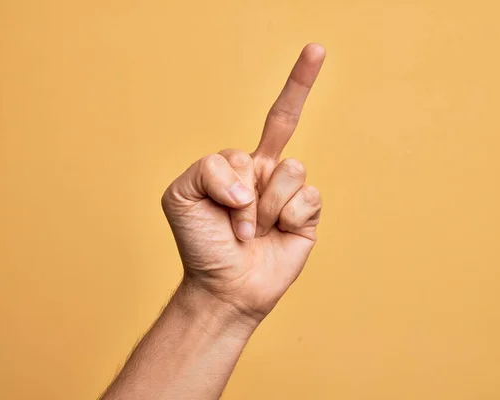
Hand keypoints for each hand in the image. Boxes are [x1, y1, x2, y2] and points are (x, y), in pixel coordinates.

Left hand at [161, 44, 325, 323]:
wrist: (223, 286)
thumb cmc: (200, 242)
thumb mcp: (181, 197)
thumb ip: (207, 170)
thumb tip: (252, 184)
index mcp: (244, 161)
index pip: (275, 118)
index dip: (297, 85)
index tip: (319, 50)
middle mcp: (271, 171)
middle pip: (285, 131)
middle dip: (280, 122)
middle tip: (244, 210)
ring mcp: (291, 195)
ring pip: (291, 170)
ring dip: (263, 206)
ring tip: (250, 230)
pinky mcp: (308, 217)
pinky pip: (307, 198)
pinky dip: (285, 219)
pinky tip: (275, 235)